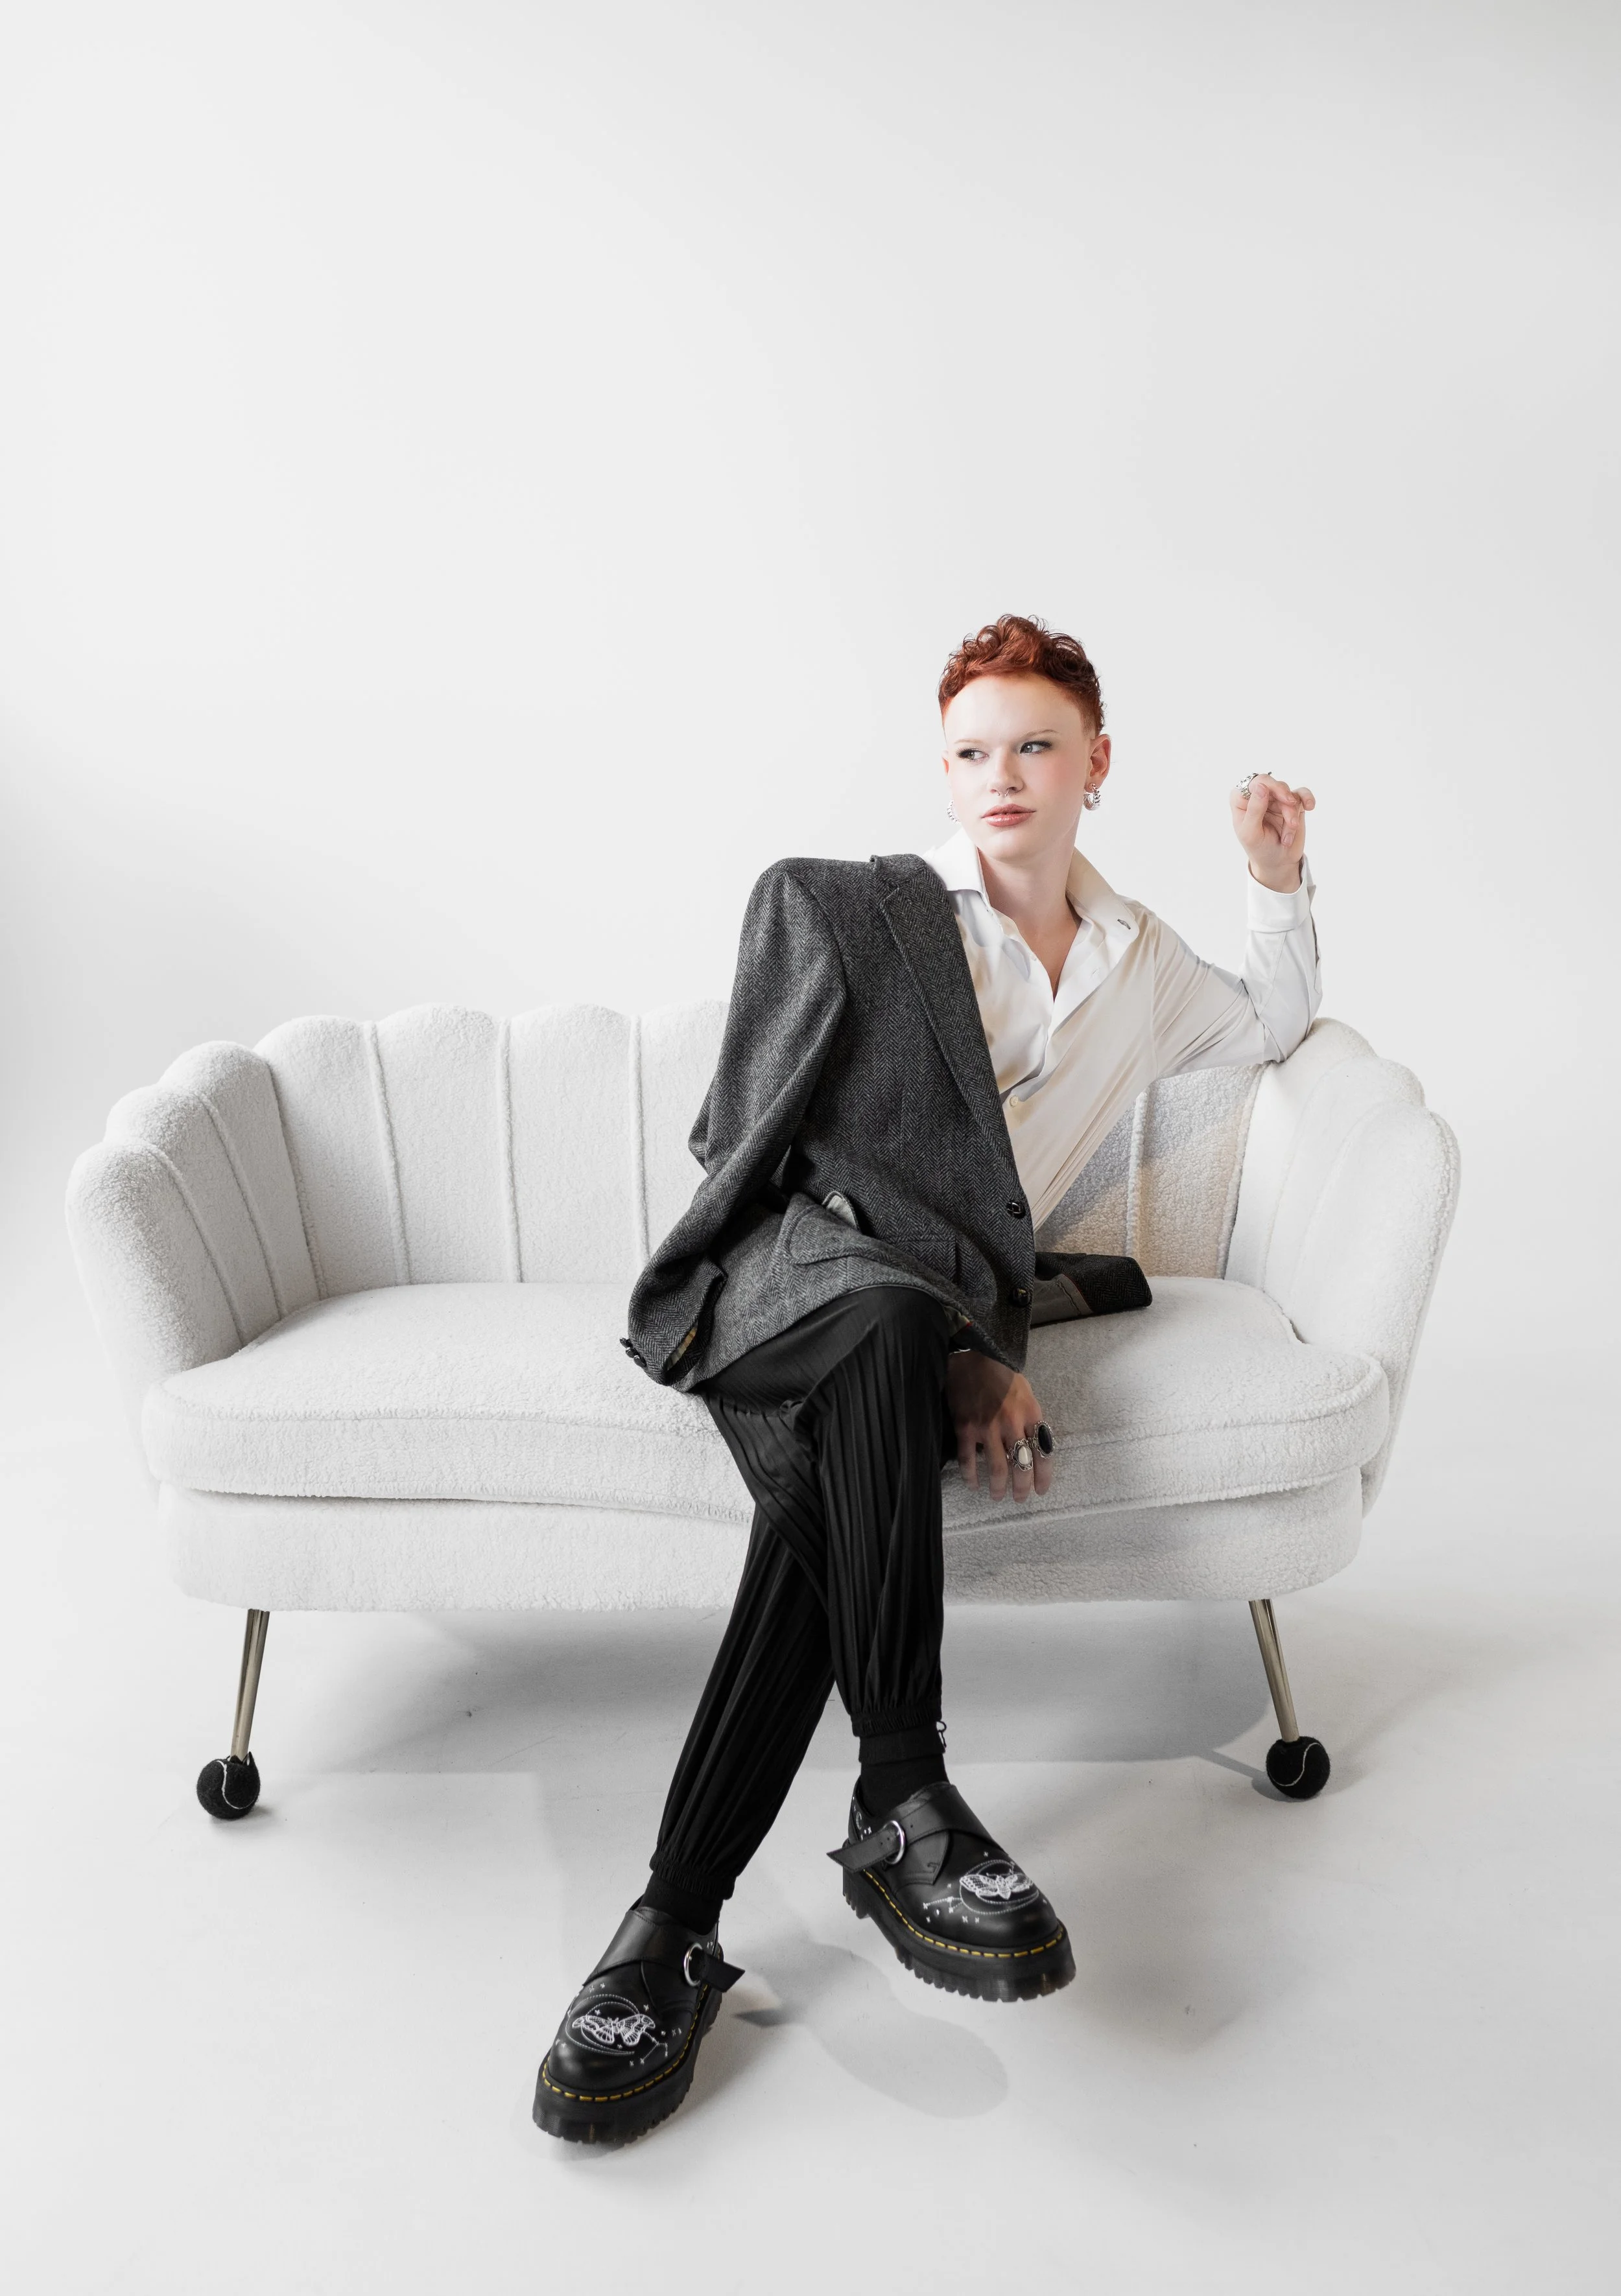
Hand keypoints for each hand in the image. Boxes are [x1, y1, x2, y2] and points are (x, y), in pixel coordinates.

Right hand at [945, 1353, 1054, 1503]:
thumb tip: (1032, 1449)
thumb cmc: (1004, 1376)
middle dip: (1023, 1487)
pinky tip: (973, 1484)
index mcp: (1031, 1414)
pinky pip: (969, 1459)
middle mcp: (1012, 1423)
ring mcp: (988, 1427)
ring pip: (998, 1468)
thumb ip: (1031, 1421)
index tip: (1041, 1490)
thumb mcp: (1028, 1395)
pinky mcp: (966, 1427)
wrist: (976, 1357)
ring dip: (999, 1487)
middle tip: (1020, 1498)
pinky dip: (971, 1475)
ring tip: (997, 1496)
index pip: (1044, 1453)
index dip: (1044, 1476)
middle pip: (1023, 1466)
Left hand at [1230, 774, 1314, 891]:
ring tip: (1288, 835)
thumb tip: (1260, 786)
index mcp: (1242, 801)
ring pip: (1289, 794)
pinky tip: (1310, 806)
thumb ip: (1254, 810)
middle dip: (1285, 804)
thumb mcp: (1251, 833)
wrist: (1278, 862)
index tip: (1284, 799)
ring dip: (1292, 816)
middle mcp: (1258, 796)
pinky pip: (1302, 794)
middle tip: (1292, 822)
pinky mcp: (1292, 804)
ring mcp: (1275, 799)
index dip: (1270, 786)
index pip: (1255, 782)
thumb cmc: (1260, 849)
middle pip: (1274, 785)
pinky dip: (1308, 799)